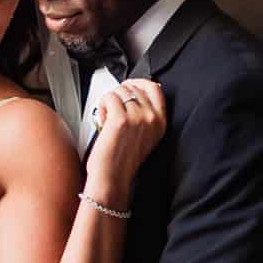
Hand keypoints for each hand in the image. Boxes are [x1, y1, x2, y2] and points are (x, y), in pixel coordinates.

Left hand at [84, 78, 165, 202]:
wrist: (112, 179)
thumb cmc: (122, 162)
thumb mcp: (144, 137)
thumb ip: (145, 115)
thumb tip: (136, 92)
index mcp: (160, 123)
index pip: (155, 88)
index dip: (138, 82)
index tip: (128, 86)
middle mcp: (152, 119)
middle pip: (134, 87)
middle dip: (119, 96)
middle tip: (113, 113)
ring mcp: (138, 118)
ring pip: (120, 91)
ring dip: (109, 102)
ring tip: (108, 121)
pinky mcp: (121, 119)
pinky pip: (109, 97)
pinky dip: (102, 107)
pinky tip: (103, 122)